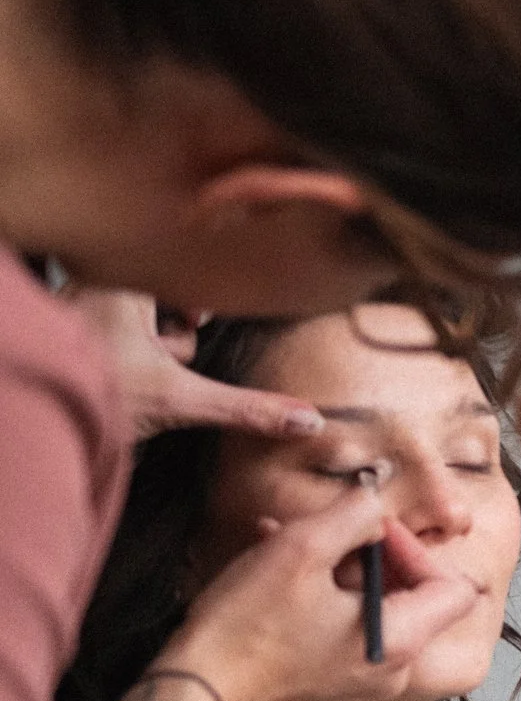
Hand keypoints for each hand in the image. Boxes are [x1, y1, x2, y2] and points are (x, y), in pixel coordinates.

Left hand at [67, 286, 324, 440]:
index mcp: (123, 283)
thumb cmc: (90, 397)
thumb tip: (306, 420)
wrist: (34, 424)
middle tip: (156, 360)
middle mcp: (94, 285)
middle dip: (168, 340)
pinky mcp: (63, 329)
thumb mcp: (181, 402)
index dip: (192, 306)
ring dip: (144, 352)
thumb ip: (246, 409)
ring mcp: (74, 307)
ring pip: (136, 319)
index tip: (193, 319)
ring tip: (129, 375)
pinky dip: (119, 356)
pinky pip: (108, 330)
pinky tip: (112, 378)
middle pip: (162, 303)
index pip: (182, 276)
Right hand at [117, 479, 485, 700]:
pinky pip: (344, 624)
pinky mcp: (332, 680)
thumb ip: (353, 515)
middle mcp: (394, 667)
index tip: (371, 528)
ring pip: (372, 605)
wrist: (194, 692)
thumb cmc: (245, 628)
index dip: (417, 548)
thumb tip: (377, 500)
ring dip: (337, 565)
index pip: (454, 587)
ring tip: (287, 536)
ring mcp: (364, 678)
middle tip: (328, 532)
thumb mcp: (300, 550)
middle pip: (414, 595)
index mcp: (401, 641)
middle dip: (372, 553)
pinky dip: (320, 592)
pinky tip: (273, 561)